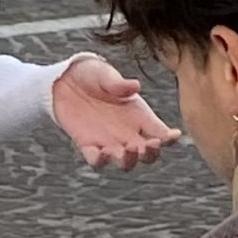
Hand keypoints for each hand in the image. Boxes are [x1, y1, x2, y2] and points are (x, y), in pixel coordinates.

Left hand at [51, 56, 177, 170]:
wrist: (64, 80)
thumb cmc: (91, 74)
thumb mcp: (105, 74)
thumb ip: (118, 83)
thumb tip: (134, 86)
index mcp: (139, 115)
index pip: (160, 132)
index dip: (169, 138)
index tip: (173, 136)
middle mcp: (128, 133)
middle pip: (147, 154)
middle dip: (150, 154)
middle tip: (146, 146)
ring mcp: (109, 142)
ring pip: (125, 162)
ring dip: (128, 161)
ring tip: (126, 151)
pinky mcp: (88, 145)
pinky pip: (96, 160)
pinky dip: (100, 161)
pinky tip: (101, 153)